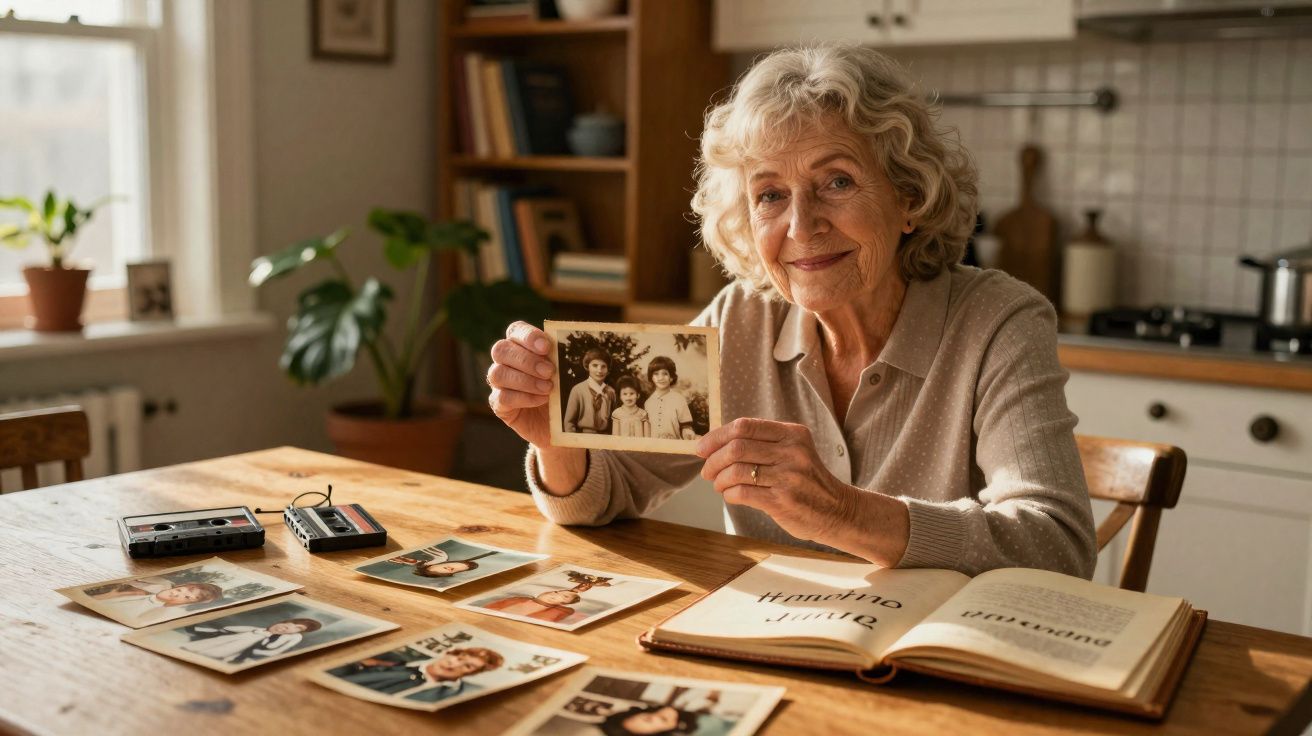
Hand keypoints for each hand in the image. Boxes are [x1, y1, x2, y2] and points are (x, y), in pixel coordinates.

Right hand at [488, 321, 555, 447]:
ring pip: (497, 373)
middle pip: (501, 350)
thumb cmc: (562, 390)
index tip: (546, 347)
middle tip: (550, 371)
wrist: (560, 422)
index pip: (515, 330)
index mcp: (520, 345)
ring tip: (548, 388)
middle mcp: (505, 361)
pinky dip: (524, 397)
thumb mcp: (564, 372)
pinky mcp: (499, 404)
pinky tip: (541, 399)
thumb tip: (568, 344)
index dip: (528, 336)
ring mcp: (499, 383)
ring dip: (525, 380)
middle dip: (527, 360)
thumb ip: (561, 357)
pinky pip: (502, 397)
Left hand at [695, 418, 908, 565]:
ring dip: (719, 480)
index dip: (716, 436)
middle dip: (713, 460)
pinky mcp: (783, 501)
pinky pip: (742, 493)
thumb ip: (763, 444)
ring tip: (719, 485)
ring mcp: (789, 477)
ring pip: (736, 471)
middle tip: (707, 471)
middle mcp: (792, 452)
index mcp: (793, 434)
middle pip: (736, 448)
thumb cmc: (807, 481)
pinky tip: (731, 496)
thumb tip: (715, 444)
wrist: (838, 511)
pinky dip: (729, 494)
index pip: (744, 426)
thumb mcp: (794, 451)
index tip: (701, 448)